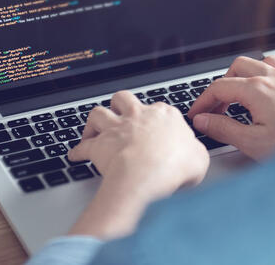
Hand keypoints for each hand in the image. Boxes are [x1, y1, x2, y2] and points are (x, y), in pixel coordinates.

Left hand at [67, 91, 208, 237]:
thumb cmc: (173, 166)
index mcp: (164, 115)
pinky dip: (78, 151)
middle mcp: (138, 116)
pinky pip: (83, 147)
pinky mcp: (99, 145)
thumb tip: (193, 156)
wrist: (146, 175)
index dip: (157, 121)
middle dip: (120, 105)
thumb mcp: (199, 160)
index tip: (157, 132)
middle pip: (124, 99)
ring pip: (98, 113)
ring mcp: (116, 128)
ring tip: (94, 130)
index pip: (159, 110)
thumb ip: (195, 153)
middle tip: (120, 115)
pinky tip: (75, 156)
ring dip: (94, 122)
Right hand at [188, 56, 274, 160]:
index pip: (218, 87)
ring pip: (255, 63)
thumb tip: (203, 121)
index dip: (202, 101)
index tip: (196, 115)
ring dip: (240, 77)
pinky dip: (262, 73)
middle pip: (234, 69)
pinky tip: (264, 88)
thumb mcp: (254, 142)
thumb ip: (224, 129)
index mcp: (257, 89)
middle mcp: (272, 76)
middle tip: (215, 110)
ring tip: (236, 98)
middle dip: (220, 87)